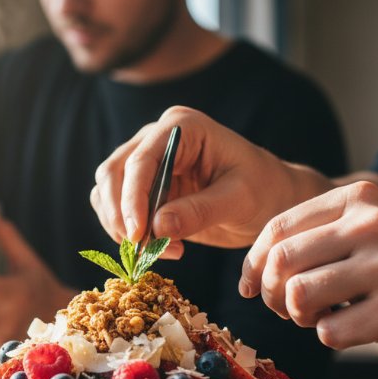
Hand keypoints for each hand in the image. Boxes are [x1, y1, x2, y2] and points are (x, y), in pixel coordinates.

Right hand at [91, 106, 330, 258]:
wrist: (271, 201)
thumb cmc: (264, 190)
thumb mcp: (239, 200)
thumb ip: (200, 211)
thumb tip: (157, 227)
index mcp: (182, 127)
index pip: (141, 160)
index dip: (132, 199)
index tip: (137, 236)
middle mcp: (156, 138)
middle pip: (114, 173)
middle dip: (120, 215)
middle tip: (143, 249)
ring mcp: (147, 163)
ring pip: (106, 192)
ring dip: (121, 226)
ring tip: (159, 250)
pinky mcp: (144, 189)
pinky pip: (116, 209)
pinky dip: (127, 233)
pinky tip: (160, 248)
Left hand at [241, 181, 377, 355]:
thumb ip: (326, 234)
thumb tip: (256, 267)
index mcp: (361, 199)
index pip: (279, 227)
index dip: (254, 263)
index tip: (250, 287)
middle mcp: (371, 225)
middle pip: (281, 262)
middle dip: (271, 293)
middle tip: (286, 309)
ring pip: (297, 296)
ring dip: (299, 317)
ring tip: (324, 317)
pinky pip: (329, 332)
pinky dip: (333, 337)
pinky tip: (358, 328)